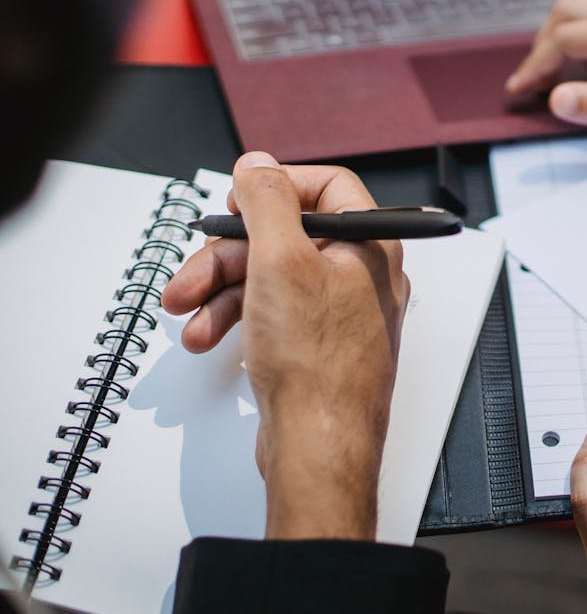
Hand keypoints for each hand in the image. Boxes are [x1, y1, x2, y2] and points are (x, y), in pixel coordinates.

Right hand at [161, 152, 409, 540]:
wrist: (319, 446)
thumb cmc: (318, 367)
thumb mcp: (281, 262)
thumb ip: (269, 203)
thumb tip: (260, 166)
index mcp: (370, 248)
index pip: (330, 188)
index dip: (279, 187)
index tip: (240, 201)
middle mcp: (362, 277)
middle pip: (286, 235)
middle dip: (228, 254)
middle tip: (192, 275)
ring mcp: (340, 314)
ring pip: (270, 277)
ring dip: (221, 291)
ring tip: (188, 315)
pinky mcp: (316, 346)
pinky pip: (271, 314)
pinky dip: (235, 319)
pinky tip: (207, 336)